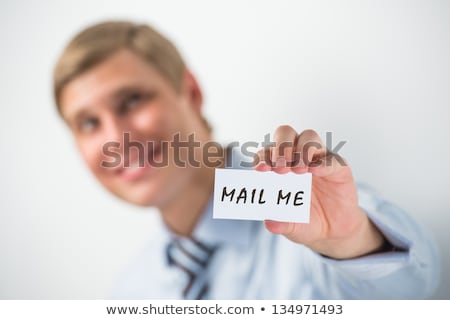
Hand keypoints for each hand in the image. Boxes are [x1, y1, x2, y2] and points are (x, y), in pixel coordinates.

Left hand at [254, 126, 385, 258]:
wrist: (332, 231)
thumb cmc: (305, 220)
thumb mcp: (291, 227)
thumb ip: (280, 224)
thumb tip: (269, 223)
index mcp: (277, 166)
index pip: (266, 152)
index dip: (262, 158)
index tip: (261, 170)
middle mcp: (296, 156)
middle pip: (285, 133)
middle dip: (280, 146)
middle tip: (280, 167)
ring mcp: (317, 158)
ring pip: (308, 136)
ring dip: (301, 150)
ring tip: (298, 170)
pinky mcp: (338, 166)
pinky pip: (331, 157)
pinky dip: (322, 162)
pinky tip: (315, 172)